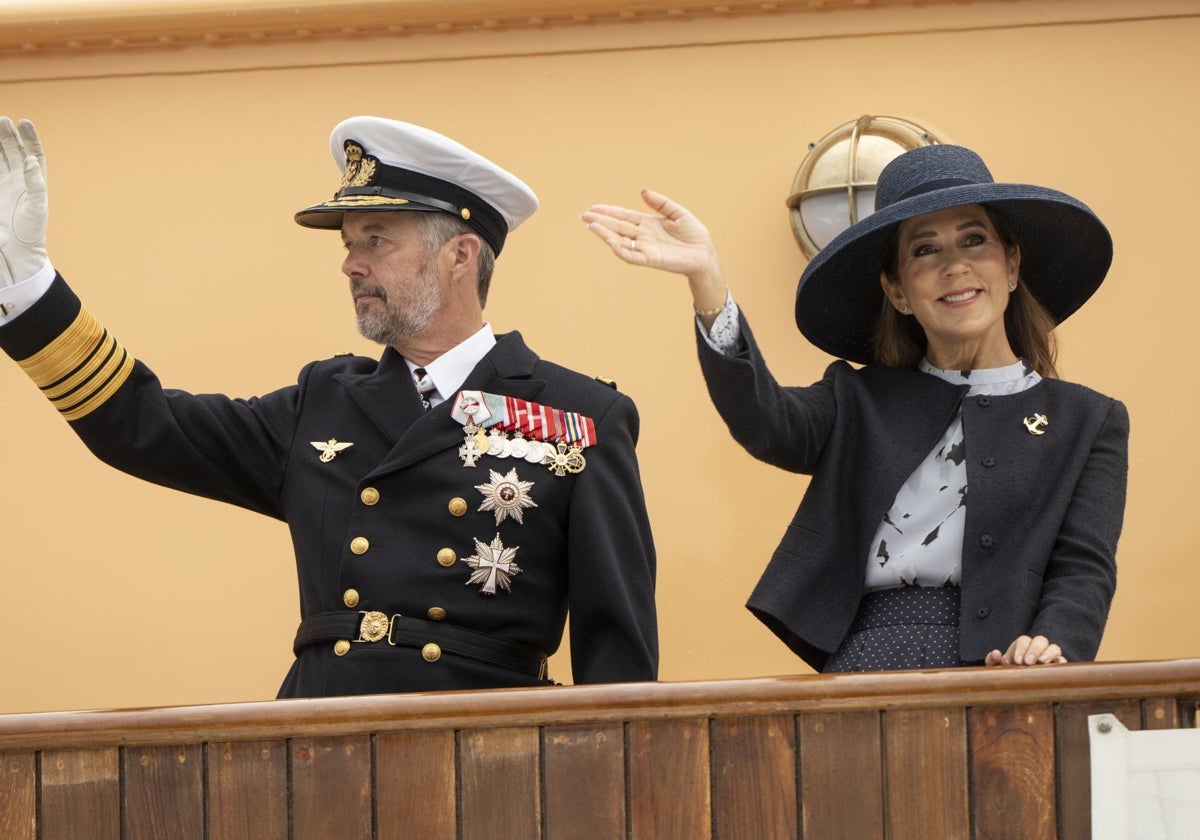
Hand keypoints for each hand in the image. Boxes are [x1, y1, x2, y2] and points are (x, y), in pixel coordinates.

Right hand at [0, 117, 48, 287]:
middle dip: (9, 135)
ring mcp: (4, 182)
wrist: (15, 247)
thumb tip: (32, 161)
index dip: (30, 138)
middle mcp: (19, 179)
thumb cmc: (32, 229)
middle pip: (14, 151)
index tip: (25, 122)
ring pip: (0, 156)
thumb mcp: (37, 207)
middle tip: (3, 120)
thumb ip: (35, 184)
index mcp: (35, 181)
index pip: (33, 154)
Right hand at [581, 189, 725, 302]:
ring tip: (591, 225)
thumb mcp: (678, 213)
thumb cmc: (694, 235)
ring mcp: (645, 248)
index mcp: (648, 224)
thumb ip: (661, 202)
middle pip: (617, 227)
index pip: (623, 216)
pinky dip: (620, 249)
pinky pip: (631, 255)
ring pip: (620, 241)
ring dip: (605, 234)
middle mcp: (643, 236)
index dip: (608, 212)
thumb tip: (642, 191)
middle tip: (583, 216)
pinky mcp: (650, 260)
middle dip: (600, 221)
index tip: (593, 208)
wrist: (705, 255)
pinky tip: (609, 241)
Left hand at [985, 635, 1067, 666]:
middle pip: (1041, 640)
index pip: (1024, 640)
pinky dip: (1061, 661)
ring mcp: (1048, 656)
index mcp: (1022, 646)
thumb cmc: (1008, 673)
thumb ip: (992, 660)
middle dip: (1035, 650)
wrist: (1017, 686)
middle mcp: (1036, 648)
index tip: (1017, 661)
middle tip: (1028, 662)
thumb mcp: (997, 668)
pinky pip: (1063, 660)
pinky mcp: (1057, 666)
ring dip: (1049, 654)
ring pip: (1054, 647)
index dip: (1022, 648)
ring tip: (1041, 663)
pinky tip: (1056, 665)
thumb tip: (996, 653)